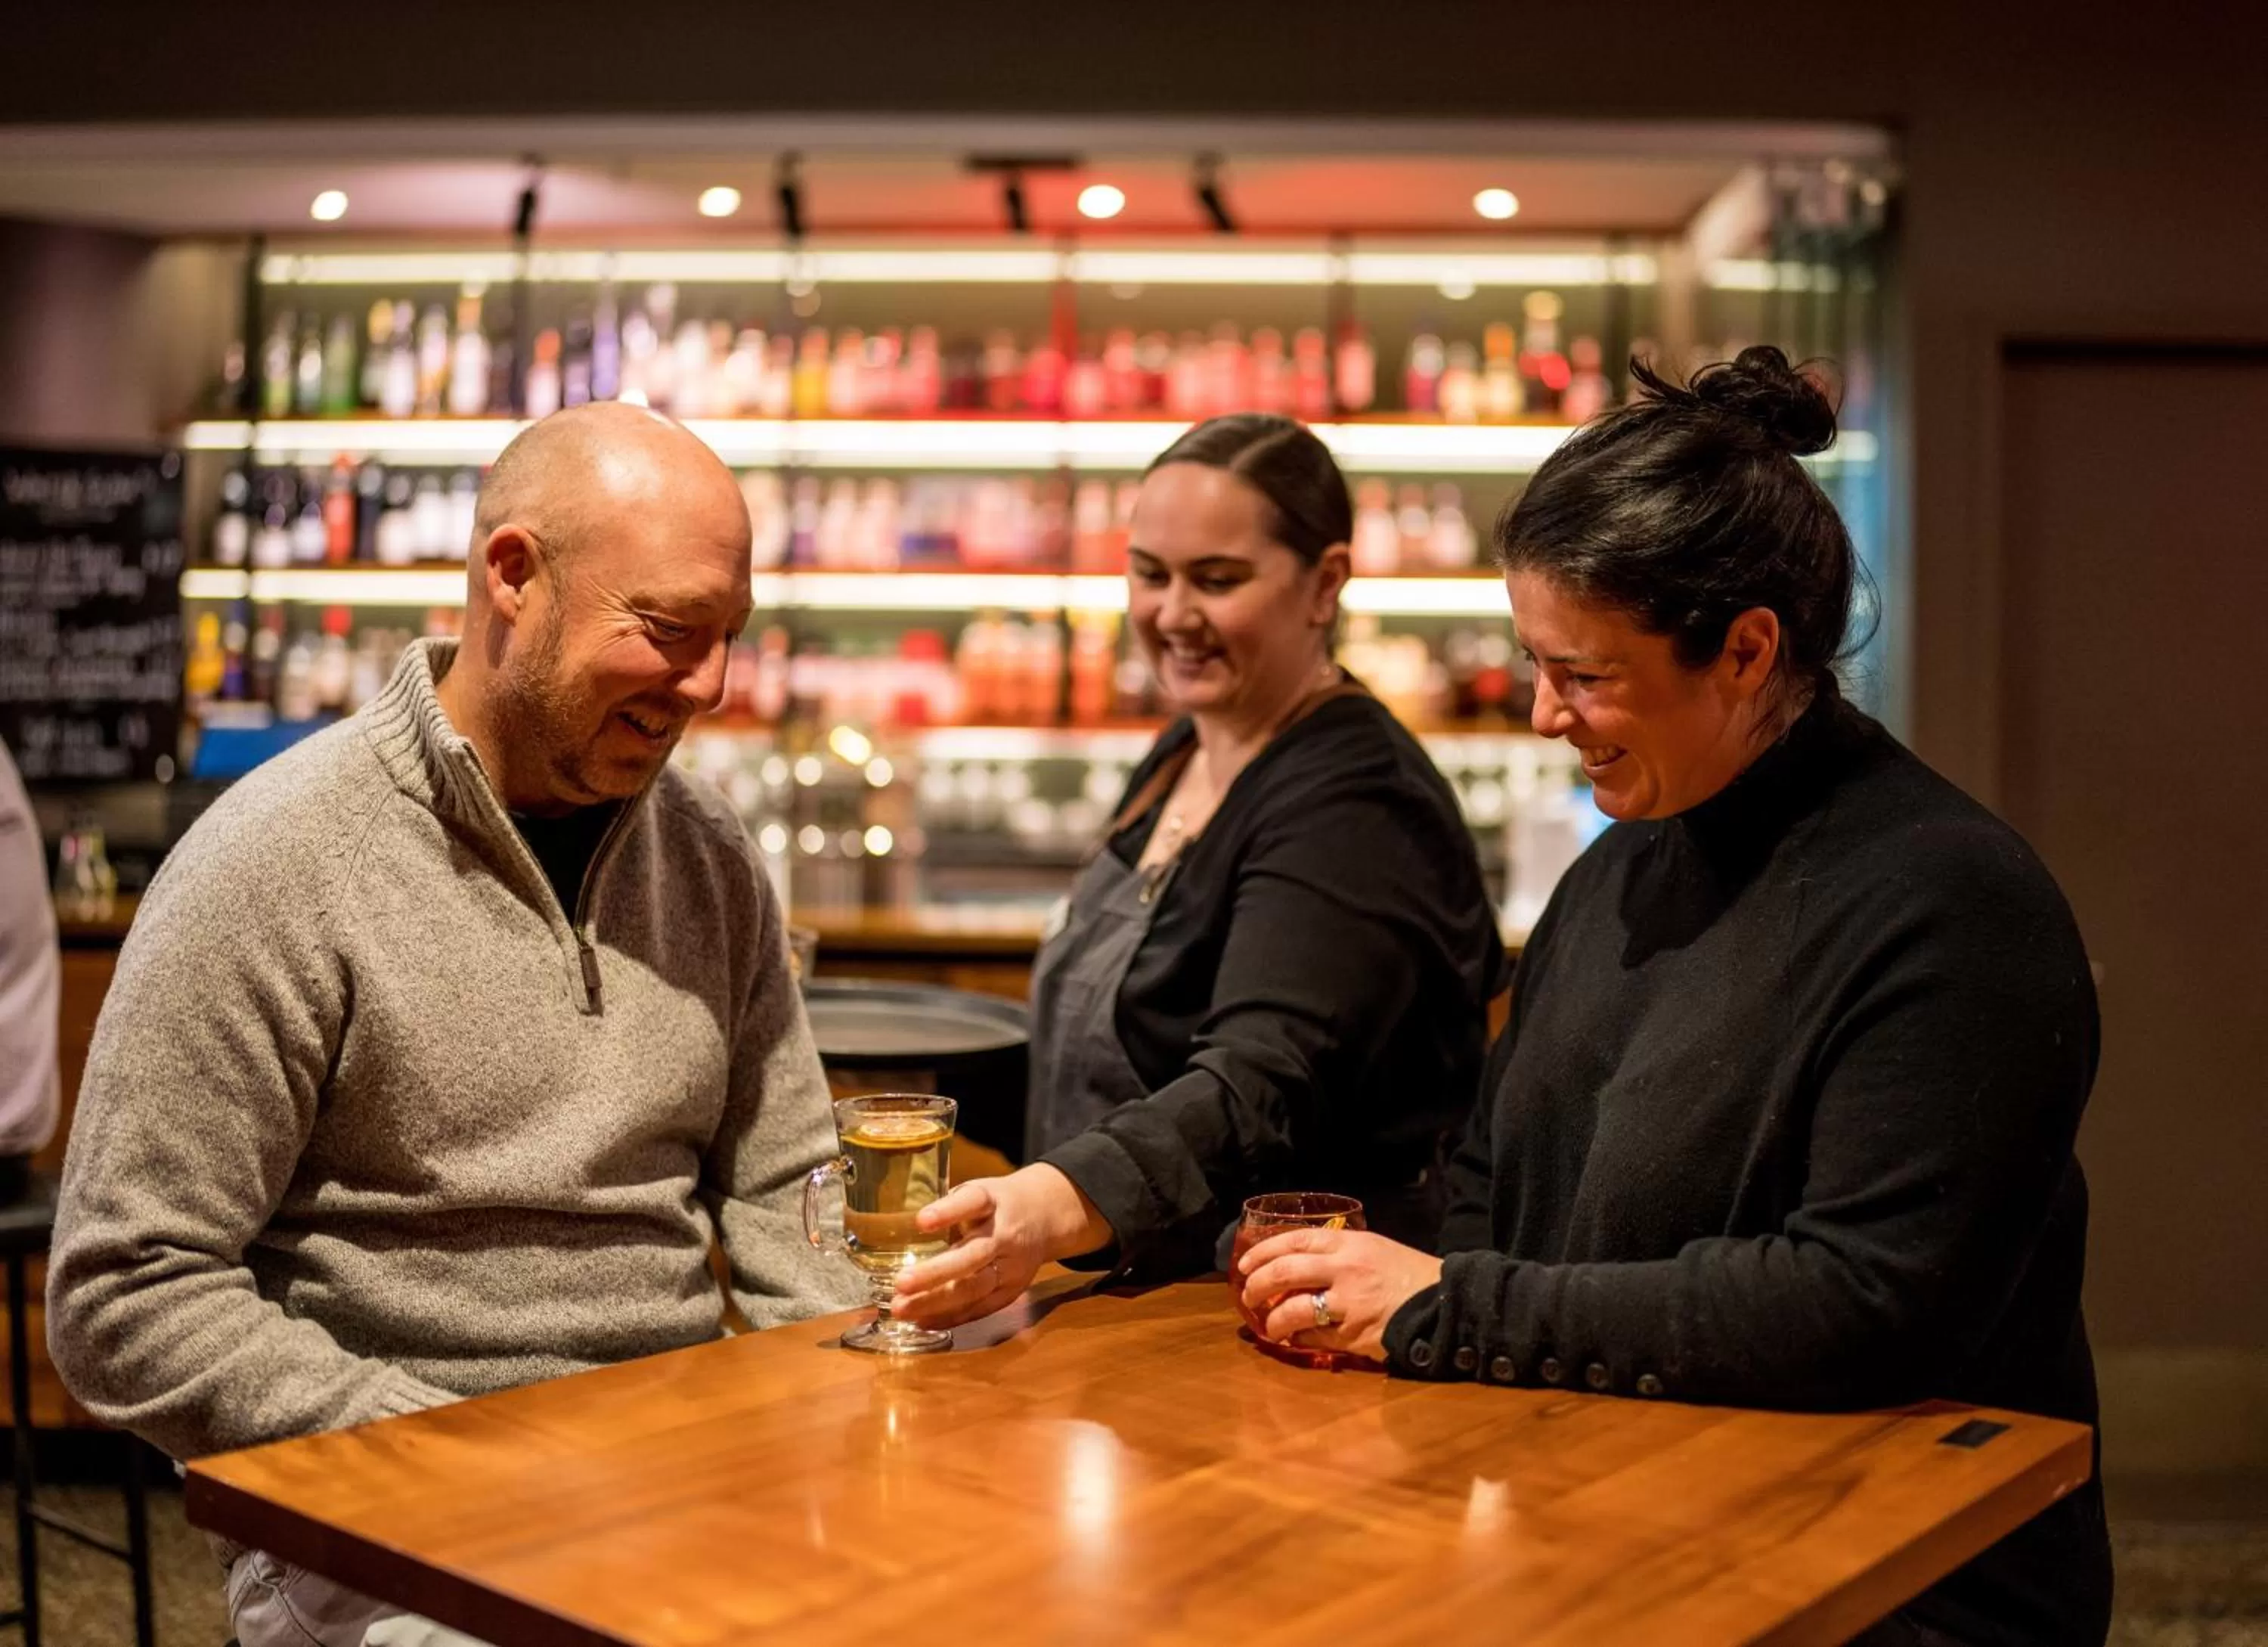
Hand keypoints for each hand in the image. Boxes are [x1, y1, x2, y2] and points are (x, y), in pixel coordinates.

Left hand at [890, 1164, 1113, 1328]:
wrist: (1046, 1217)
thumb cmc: (996, 1204)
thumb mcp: (976, 1192)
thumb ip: (946, 1209)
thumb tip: (894, 1230)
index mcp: (992, 1200)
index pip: (972, 1202)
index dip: (948, 1212)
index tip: (921, 1221)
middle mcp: (1005, 1234)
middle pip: (972, 1256)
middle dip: (935, 1273)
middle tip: (900, 1283)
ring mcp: (1012, 1266)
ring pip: (975, 1288)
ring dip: (936, 1302)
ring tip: (902, 1309)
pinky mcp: (1013, 1290)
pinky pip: (981, 1308)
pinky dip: (950, 1317)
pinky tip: (922, 1321)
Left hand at [1237, 1228, 1443, 1362]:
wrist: (1445, 1302)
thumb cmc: (1409, 1274)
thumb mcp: (1375, 1249)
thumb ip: (1340, 1253)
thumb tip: (1298, 1264)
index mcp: (1350, 1243)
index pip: (1295, 1239)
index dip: (1263, 1251)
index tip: (1245, 1265)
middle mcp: (1346, 1269)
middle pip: (1286, 1272)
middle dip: (1258, 1285)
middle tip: (1247, 1296)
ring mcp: (1350, 1304)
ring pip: (1295, 1311)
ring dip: (1274, 1321)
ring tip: (1269, 1326)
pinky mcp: (1356, 1335)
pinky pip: (1315, 1338)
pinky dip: (1299, 1340)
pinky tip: (1294, 1340)